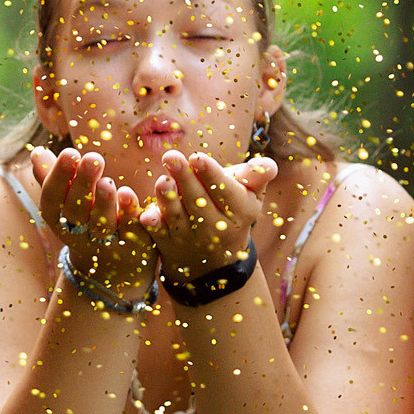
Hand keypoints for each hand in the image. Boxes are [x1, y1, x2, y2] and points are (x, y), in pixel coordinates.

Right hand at [29, 146, 154, 293]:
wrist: (115, 270)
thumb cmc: (87, 224)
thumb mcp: (67, 204)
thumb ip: (53, 178)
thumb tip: (37, 152)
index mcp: (60, 220)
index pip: (52, 199)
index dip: (58, 177)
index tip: (69, 152)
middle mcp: (80, 233)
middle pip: (77, 211)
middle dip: (83, 184)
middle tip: (92, 158)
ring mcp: (107, 241)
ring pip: (102, 223)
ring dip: (103, 203)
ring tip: (106, 181)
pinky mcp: (134, 244)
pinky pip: (131, 229)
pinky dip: (129, 213)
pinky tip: (129, 194)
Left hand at [140, 150, 277, 281]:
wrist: (214, 256)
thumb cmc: (231, 209)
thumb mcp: (250, 195)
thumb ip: (257, 176)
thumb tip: (267, 165)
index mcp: (240, 211)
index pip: (225, 191)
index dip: (211, 174)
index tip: (197, 157)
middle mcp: (216, 228)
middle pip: (199, 201)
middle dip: (185, 179)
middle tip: (171, 156)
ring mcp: (191, 238)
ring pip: (178, 216)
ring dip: (168, 199)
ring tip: (162, 181)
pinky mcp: (169, 244)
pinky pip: (159, 234)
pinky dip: (153, 224)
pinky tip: (145, 214)